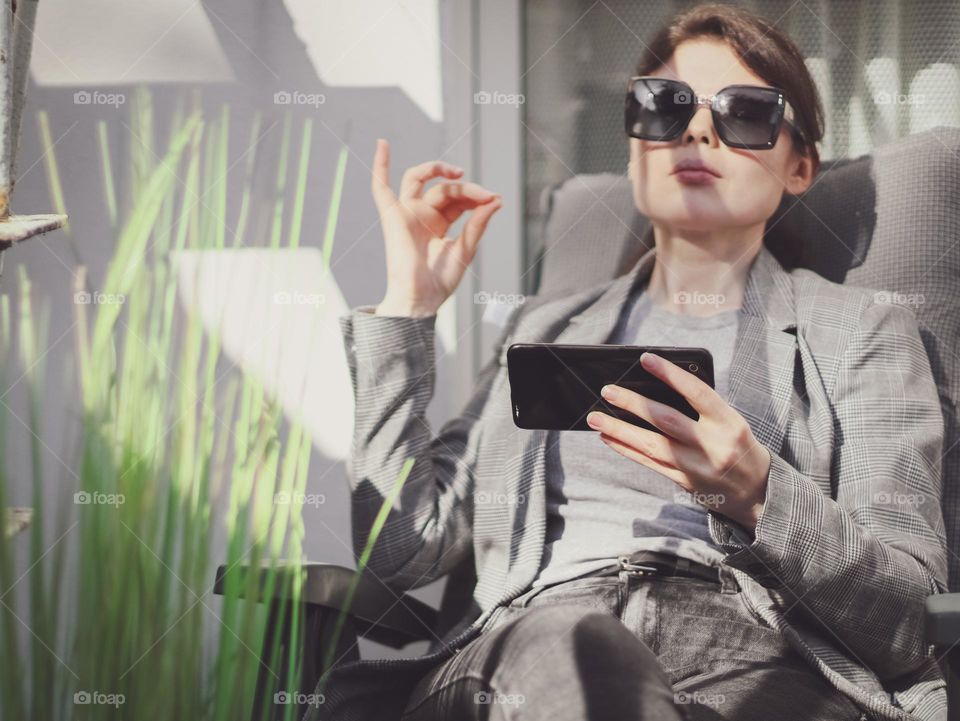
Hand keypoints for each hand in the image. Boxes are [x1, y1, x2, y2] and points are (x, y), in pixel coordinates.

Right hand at [371, 139, 502, 316]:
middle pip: (443, 187)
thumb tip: (496, 200)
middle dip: (465, 188)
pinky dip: (379, 165)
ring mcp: (406, 213)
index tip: (494, 199)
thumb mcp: (466, 249)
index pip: (458, 198)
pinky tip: (383, 144)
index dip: (477, 195)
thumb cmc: (440, 281)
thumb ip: (478, 223)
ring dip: (438, 169)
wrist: (421, 299)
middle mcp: (422, 214)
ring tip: (458, 173)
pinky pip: (380, 187)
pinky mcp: (392, 216)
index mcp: (439, 223)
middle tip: (484, 195)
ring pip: (420, 177)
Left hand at [585, 352, 770, 530]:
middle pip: (666, 420)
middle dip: (634, 404)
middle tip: (607, 391)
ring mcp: (696, 466)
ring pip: (651, 445)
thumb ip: (700, 406)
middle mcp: (711, 444)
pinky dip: (626, 449)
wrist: (756, 491)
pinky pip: (649, 463)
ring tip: (595, 418)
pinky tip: (608, 438)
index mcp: (728, 422)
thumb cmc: (737, 444)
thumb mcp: (730, 421)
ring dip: (619, 430)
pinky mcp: (683, 481)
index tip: (645, 358)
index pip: (696, 392)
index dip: (670, 374)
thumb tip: (655, 386)